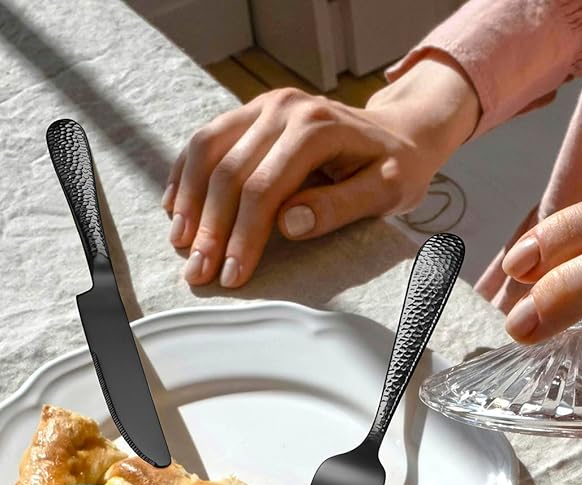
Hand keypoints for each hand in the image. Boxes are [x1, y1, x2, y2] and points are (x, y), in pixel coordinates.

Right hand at [163, 58, 478, 287]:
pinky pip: (207, 139)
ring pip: (207, 150)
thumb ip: (339, 207)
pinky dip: (186, 172)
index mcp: (316, 128)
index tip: (232, 275)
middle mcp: (284, 109)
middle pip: (228, 172)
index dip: (243, 236)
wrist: (400, 133)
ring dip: (189, 199)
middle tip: (198, 272)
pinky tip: (176, 205)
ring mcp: (264, 106)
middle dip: (210, 228)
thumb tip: (288, 224)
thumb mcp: (386, 193)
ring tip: (180, 243)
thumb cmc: (396, 169)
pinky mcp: (253, 113)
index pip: (263, 189)